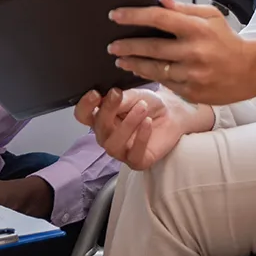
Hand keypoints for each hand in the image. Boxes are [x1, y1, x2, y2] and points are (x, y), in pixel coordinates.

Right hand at [73, 88, 194, 170]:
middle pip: (99, 128)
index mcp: (101, 118)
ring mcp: (121, 151)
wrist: (172, 114)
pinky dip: (141, 138)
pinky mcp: (137, 161)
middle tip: (118, 95)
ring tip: (142, 108)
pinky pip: (133, 155)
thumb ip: (121, 98)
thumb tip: (108, 98)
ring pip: (113, 144)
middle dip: (108, 111)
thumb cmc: (149, 104)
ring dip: (127, 124)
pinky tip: (148, 123)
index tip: (95, 94)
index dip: (85, 106)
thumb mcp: (135, 95)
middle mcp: (107, 136)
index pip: (83, 115)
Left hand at [106, 0, 255, 104]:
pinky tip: (141, 71)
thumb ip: (183, 9)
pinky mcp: (192, 92)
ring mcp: (192, 74)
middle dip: (127, 46)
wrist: (250, 70)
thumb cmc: (227, 40)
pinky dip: (151, 77)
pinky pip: (165, 84)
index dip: (134, 16)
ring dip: (134, 64)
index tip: (115, 15)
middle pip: (151, 47)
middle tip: (112, 45)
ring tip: (121, 60)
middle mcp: (193, 52)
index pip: (159, 18)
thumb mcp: (210, 16)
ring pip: (154, 69)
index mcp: (197, 29)